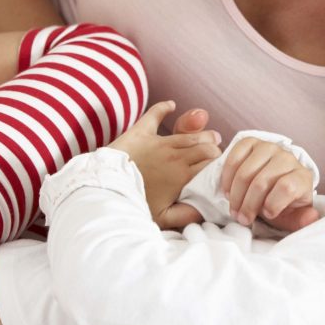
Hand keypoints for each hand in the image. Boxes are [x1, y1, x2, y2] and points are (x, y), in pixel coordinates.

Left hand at [109, 101, 221, 229]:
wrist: (103, 192)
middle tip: (216, 155)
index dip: (219, 166)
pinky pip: (154, 114)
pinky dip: (163, 107)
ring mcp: (158, 142)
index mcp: (182, 176)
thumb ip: (188, 214)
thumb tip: (207, 209)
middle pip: (206, 146)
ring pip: (189, 134)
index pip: (212, 164)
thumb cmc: (134, 206)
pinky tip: (171, 104)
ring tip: (209, 138)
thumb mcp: (164, 219)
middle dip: (215, 150)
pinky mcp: (140, 133)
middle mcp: (175, 156)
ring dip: (202, 135)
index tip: (221, 170)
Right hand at [221, 136, 319, 231]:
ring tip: (234, 207)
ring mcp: (269, 147)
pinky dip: (227, 177)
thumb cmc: (282, 203)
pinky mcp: (251, 142)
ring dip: (235, 195)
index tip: (267, 214)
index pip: (287, 187)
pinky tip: (228, 190)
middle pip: (261, 183)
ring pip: (246, 173)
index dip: (273, 204)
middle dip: (248, 205)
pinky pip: (234, 158)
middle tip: (242, 218)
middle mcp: (287, 158)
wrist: (271, 185)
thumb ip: (301, 220)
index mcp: (302, 177)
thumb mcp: (292, 217)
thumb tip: (312, 216)